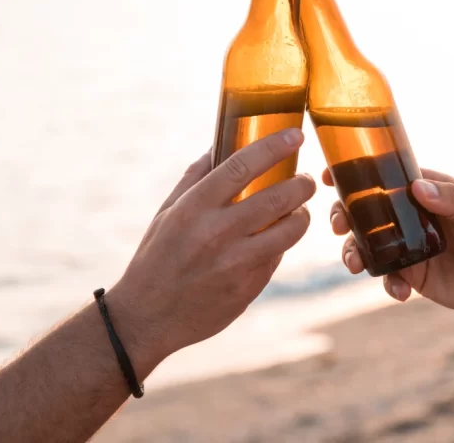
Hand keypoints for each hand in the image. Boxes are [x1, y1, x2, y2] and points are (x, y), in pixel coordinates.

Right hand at [110, 128, 314, 367]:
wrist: (146, 318)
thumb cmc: (156, 258)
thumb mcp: (167, 213)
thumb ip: (195, 178)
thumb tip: (218, 143)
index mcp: (193, 208)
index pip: (241, 166)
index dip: (273, 147)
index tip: (294, 135)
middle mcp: (216, 233)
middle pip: (277, 197)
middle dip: (302, 184)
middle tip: (306, 180)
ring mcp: (235, 263)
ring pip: (289, 230)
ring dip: (302, 215)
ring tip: (299, 210)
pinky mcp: (248, 287)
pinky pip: (277, 257)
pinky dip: (282, 244)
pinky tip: (276, 240)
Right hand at [325, 168, 453, 318]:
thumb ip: (451, 202)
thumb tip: (418, 187)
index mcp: (428, 193)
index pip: (387, 177)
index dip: (357, 175)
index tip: (330, 177)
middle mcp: (413, 216)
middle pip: (368, 211)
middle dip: (345, 217)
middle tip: (338, 227)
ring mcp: (409, 245)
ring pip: (369, 244)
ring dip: (354, 252)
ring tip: (355, 265)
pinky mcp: (413, 274)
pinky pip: (387, 276)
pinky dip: (386, 284)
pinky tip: (399, 293)